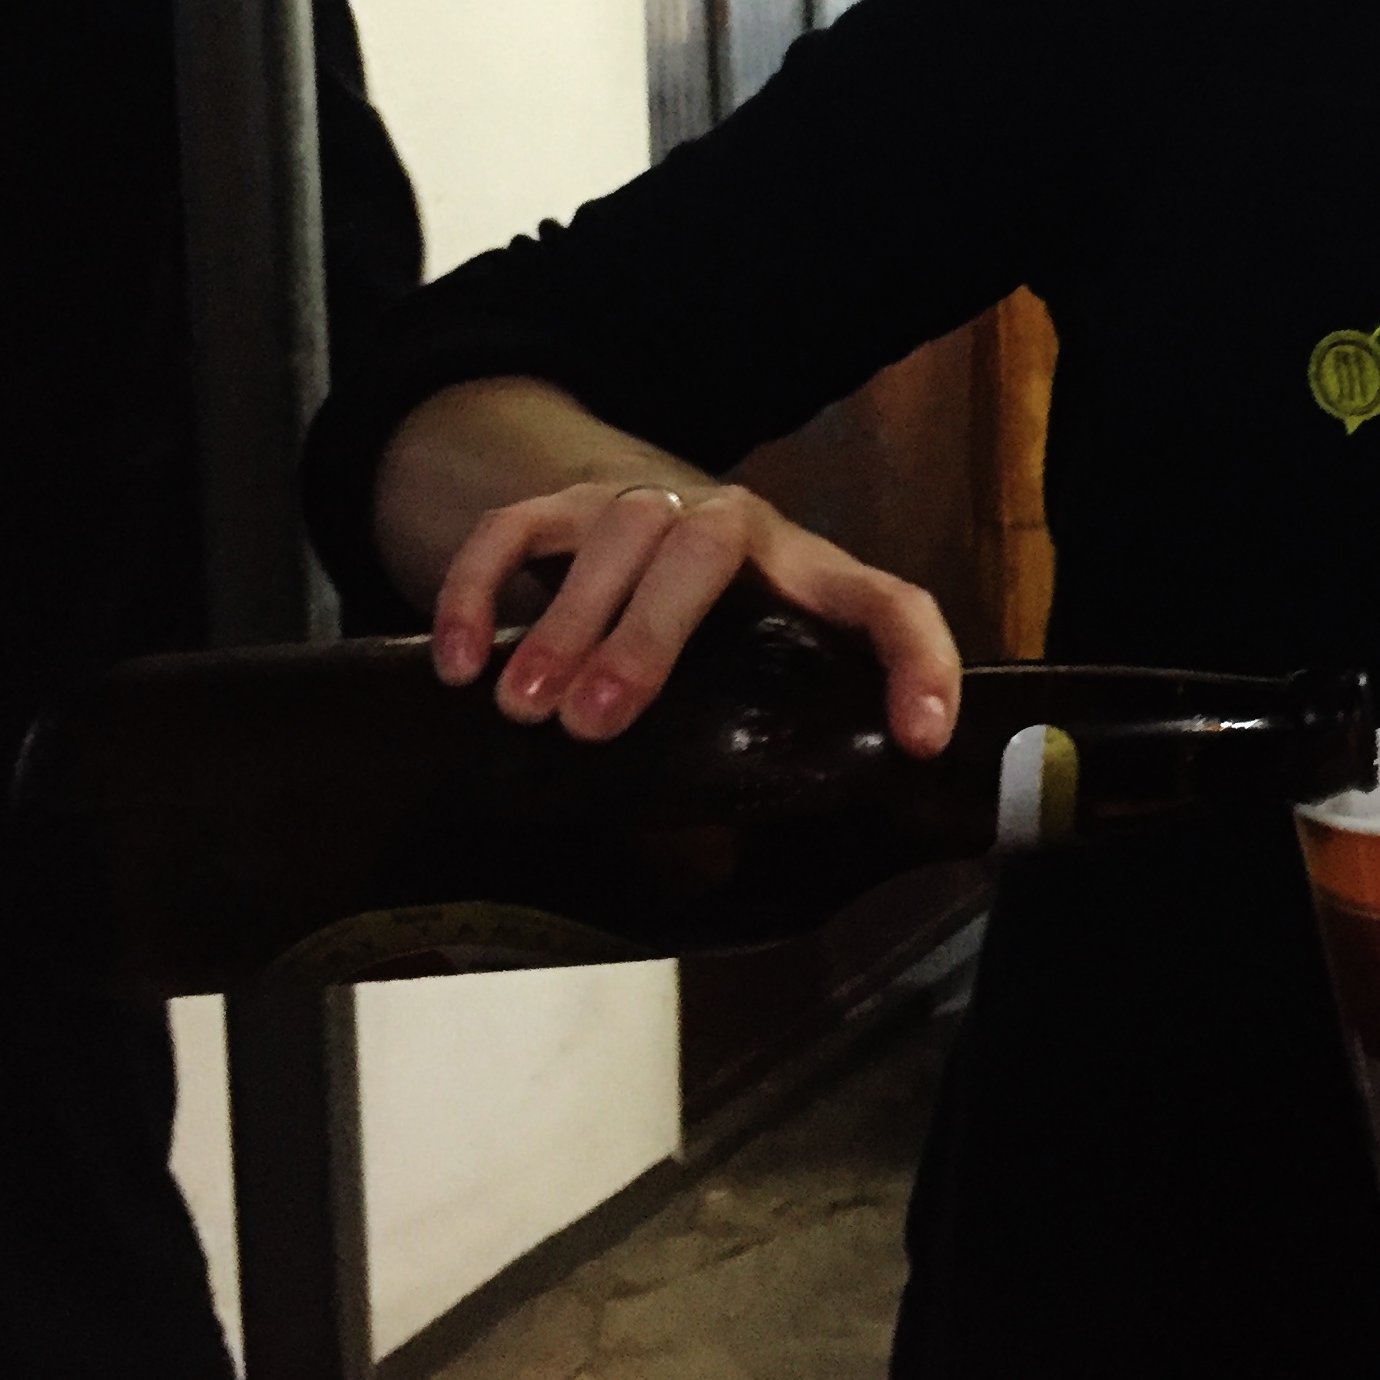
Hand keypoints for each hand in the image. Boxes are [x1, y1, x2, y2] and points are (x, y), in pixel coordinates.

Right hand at [429, 479, 961, 753]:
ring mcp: (647, 505)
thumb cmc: (714, 628)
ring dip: (567, 619)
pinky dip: (479, 590)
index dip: (919, 665)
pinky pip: (518, 527)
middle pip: (707, 547)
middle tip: (596, 721)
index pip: (890, 604)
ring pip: (618, 531)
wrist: (641, 518)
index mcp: (810, 579)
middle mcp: (737, 529)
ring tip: (523, 707)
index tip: (921, 739)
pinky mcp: (562, 504)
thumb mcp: (752, 673)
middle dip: (650, 633)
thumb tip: (719, 875)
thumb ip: (756, 749)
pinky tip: (458, 666)